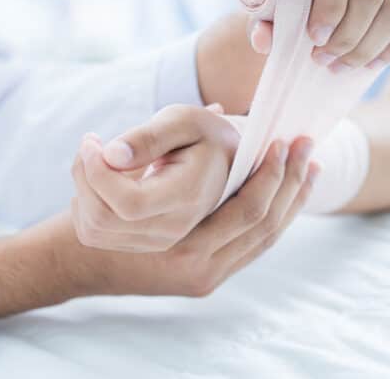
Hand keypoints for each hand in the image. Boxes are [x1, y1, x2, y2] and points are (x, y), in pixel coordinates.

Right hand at [0, 138, 319, 318]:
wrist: (78, 259)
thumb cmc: (95, 202)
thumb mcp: (115, 165)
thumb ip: (154, 137)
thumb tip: (218, 108)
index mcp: (181, 237)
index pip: (251, 208)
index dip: (275, 175)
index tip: (290, 143)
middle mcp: (196, 263)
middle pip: (265, 223)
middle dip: (291, 184)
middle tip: (312, 149)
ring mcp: (201, 275)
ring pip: (264, 238)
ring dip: (291, 202)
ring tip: (311, 169)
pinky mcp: (203, 280)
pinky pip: (251, 249)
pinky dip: (274, 219)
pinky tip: (287, 196)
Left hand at [70, 103, 238, 251]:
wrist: (223, 162)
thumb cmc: (201, 134)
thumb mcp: (182, 121)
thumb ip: (148, 137)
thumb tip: (110, 156)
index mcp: (187, 195)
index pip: (128, 203)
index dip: (97, 173)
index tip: (93, 141)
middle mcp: (173, 228)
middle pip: (102, 218)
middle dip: (84, 176)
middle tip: (92, 143)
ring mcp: (156, 240)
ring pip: (92, 229)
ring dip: (82, 189)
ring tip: (97, 158)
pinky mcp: (140, 242)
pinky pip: (94, 233)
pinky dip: (85, 205)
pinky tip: (102, 179)